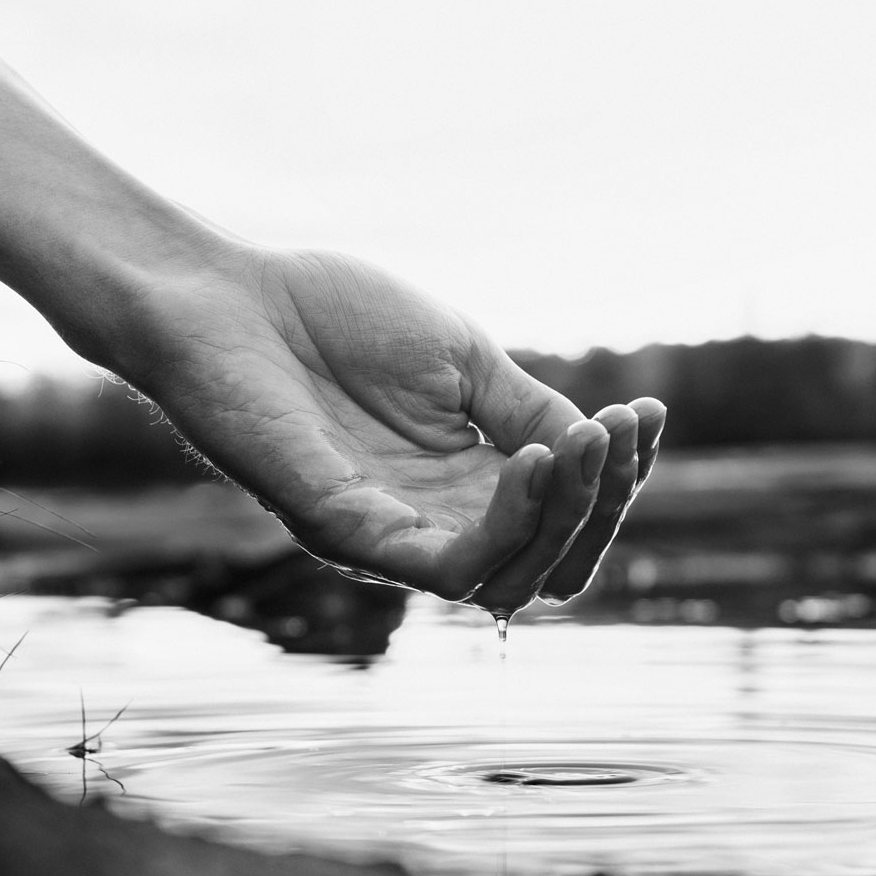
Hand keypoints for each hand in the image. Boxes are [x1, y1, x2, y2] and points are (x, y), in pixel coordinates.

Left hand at [96, 245, 664, 610]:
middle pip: (547, 563)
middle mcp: (433, 525)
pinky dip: (503, 525)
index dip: (616, 479)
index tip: (648, 414)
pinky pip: (443, 568)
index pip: (564, 519)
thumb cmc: (332, 319)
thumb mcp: (464, 360)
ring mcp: (388, 537)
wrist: (228, 298)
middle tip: (616, 432)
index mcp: (466, 485)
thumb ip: (531, 411)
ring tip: (581, 445)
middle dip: (601, 503)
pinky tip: (530, 462)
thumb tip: (601, 450)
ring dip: (563, 517)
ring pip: (506, 578)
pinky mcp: (345, 534)